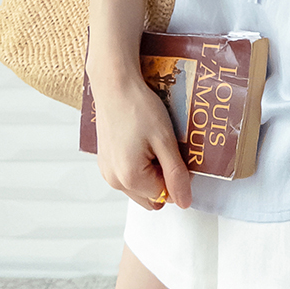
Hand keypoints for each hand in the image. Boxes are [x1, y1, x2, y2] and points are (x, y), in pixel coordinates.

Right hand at [88, 60, 192, 210]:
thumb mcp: (165, 140)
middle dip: (162, 178)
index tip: (173, 152)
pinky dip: (138, 166)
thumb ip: (176, 175)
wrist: (114, 85)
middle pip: (151, 198)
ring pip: (140, 189)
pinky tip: (139, 142)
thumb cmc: (138, 107)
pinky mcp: (105, 163)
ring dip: (150, 173)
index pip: (166, 195)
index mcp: (130, 178)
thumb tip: (184, 202)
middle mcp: (114, 180)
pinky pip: (128, 176)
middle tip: (163, 149)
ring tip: (150, 144)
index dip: (176, 176)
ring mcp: (107, 172)